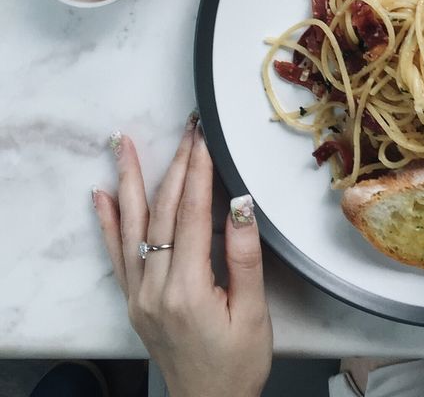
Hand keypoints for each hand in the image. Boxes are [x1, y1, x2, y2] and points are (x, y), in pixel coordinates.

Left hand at [93, 116, 271, 396]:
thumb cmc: (238, 363)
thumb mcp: (254, 312)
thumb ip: (244, 256)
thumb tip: (239, 203)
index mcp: (187, 289)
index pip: (189, 214)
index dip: (198, 170)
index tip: (203, 136)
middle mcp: (155, 289)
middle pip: (160, 212)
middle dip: (174, 164)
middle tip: (185, 127)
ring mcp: (139, 295)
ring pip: (131, 226)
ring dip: (128, 180)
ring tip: (122, 144)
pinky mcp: (134, 301)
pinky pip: (117, 254)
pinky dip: (108, 221)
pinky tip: (102, 194)